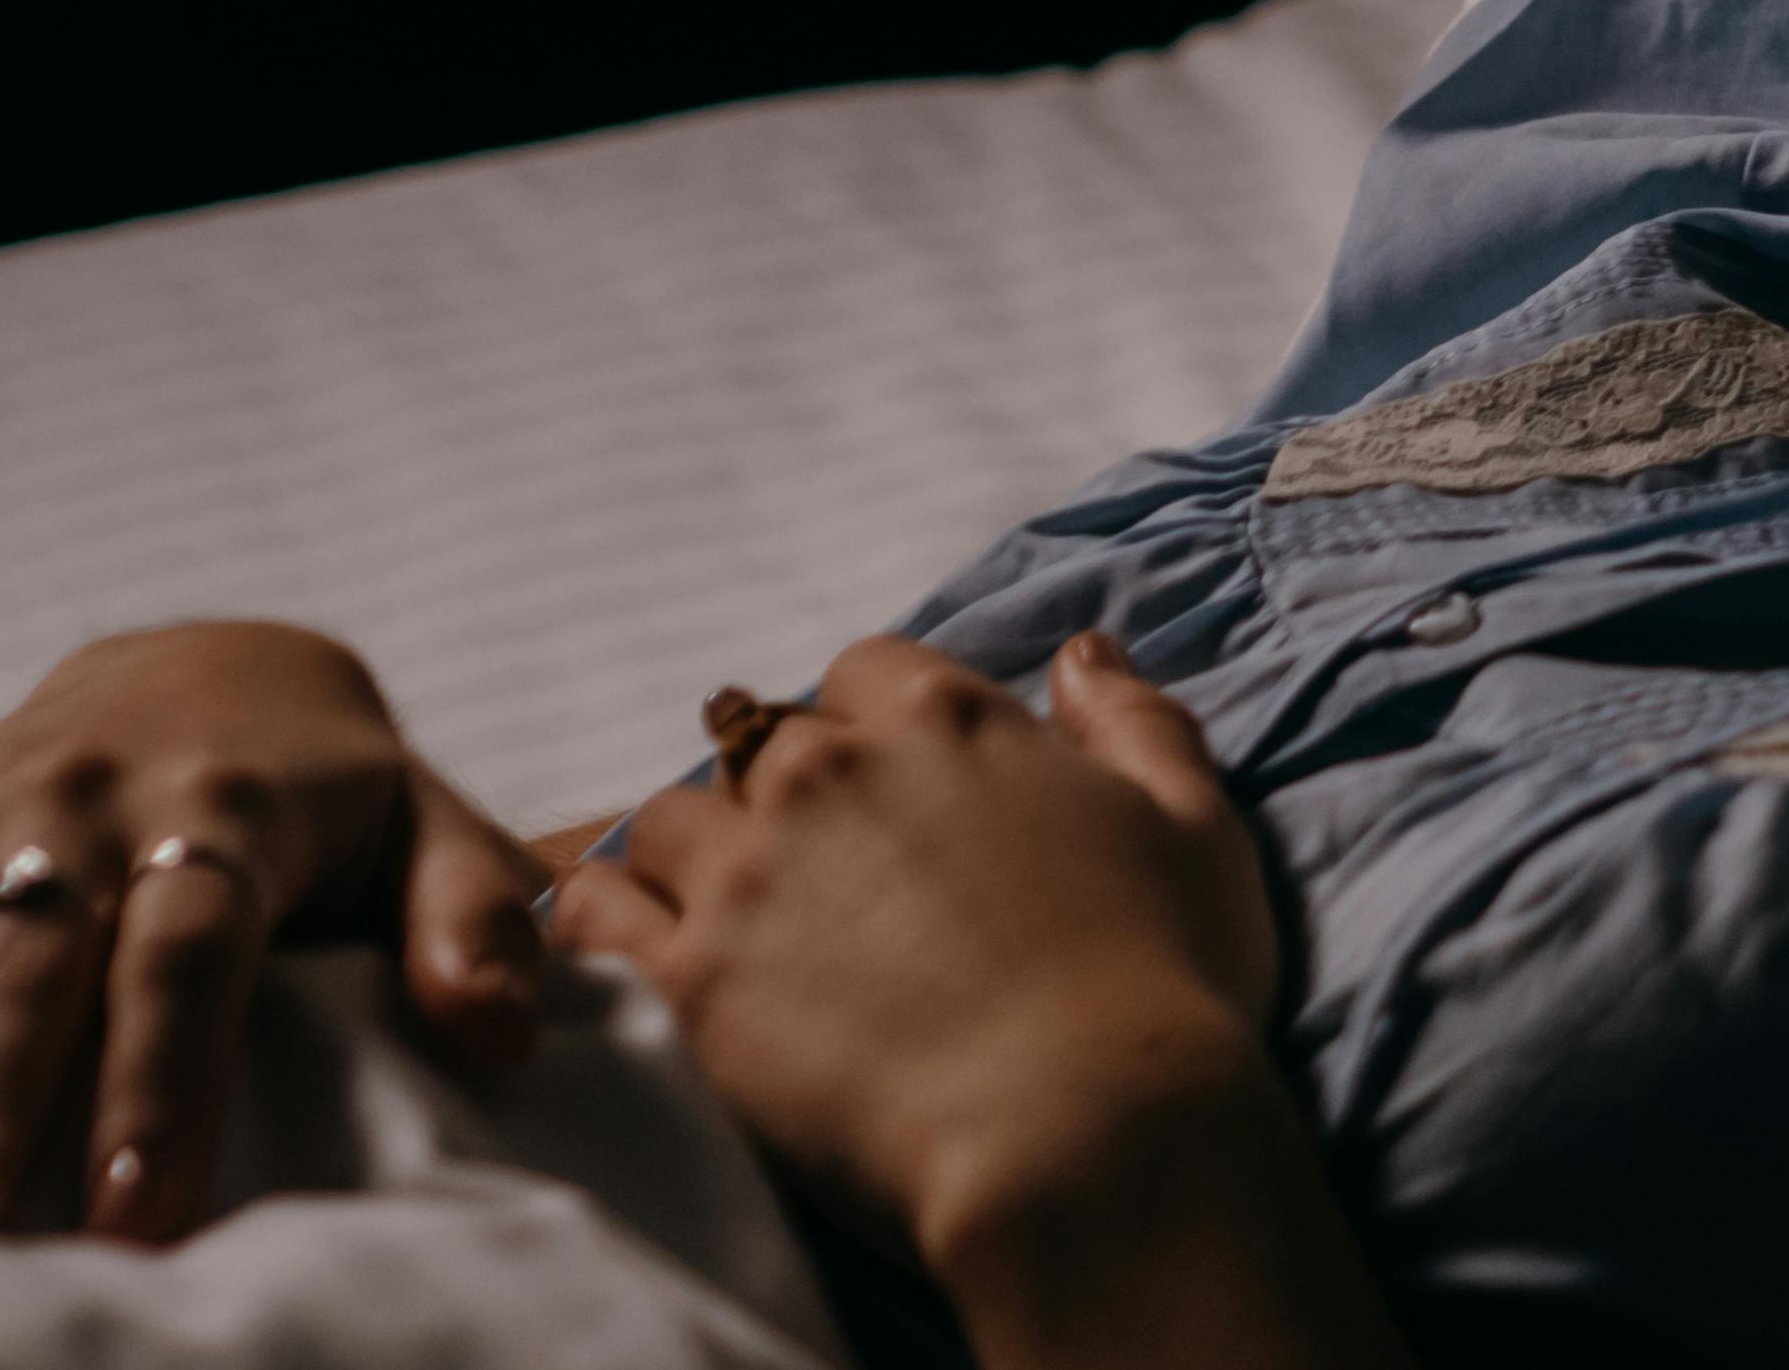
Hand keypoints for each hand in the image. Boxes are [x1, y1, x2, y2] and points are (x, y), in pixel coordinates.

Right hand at [0, 622, 545, 1238]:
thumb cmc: (331, 789)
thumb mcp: (426, 824)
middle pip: (33, 967)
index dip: (163, 1079)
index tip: (140, 1211)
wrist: (199, 668)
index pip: (191, 954)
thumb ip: (472, 918)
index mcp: (229, 805)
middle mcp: (89, 801)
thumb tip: (503, 1035)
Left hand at [554, 631, 1281, 1279]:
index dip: (881, 726)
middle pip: (766, 744)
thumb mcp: (1193, 828)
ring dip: (699, 856)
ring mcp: (748, 874)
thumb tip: (1083, 651)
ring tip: (741, 923)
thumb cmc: (1160, 983)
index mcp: (948, 722)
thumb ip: (1134, 722)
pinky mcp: (690, 980)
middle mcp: (831, 774)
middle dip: (794, 797)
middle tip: (835, 880)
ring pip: (670, 819)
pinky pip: (595, 913)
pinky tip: (640, 949)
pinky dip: (606, 918)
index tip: (903, 792)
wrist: (1086, 1137)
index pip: (868, 671)